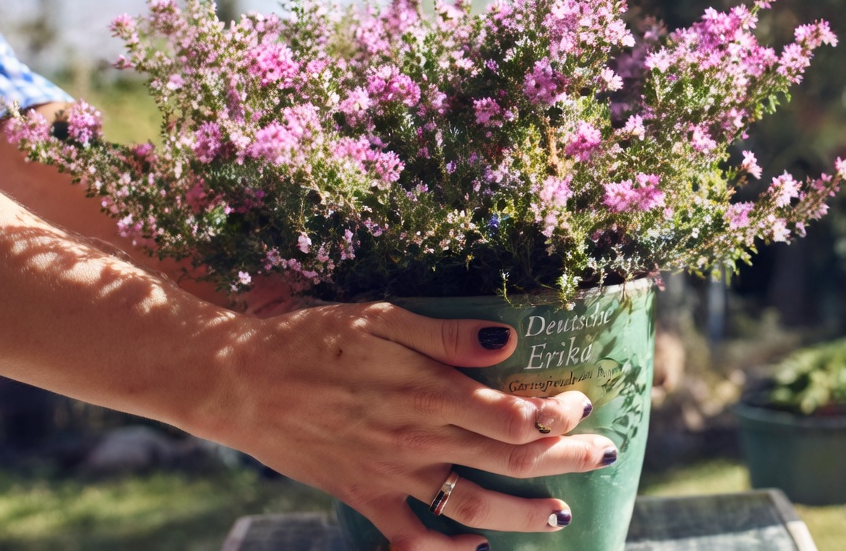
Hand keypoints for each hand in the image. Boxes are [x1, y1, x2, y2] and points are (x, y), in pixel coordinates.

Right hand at [204, 302, 616, 549]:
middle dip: (566, 460)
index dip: (557, 414)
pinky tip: (473, 548)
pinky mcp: (363, 495)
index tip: (581, 402)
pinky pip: (410, 538)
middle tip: (606, 455)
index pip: (512, 415)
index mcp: (427, 391)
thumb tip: (508, 340)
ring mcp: (391, 474)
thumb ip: (446, 334)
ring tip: (560, 515)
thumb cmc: (312, 339)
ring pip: (472, 505)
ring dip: (523, 514)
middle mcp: (417, 439)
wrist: (240, 382)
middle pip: (508, 460)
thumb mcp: (380, 318)